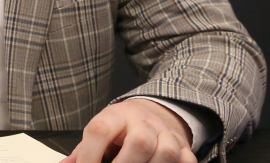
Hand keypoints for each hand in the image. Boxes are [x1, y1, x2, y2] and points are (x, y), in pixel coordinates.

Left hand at [62, 99, 195, 162]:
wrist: (155, 112)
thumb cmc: (122, 127)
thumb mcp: (101, 129)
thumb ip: (83, 151)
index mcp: (117, 115)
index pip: (101, 130)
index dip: (90, 154)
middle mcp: (144, 121)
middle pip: (139, 142)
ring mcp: (167, 134)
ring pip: (166, 153)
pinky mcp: (184, 147)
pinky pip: (186, 161)